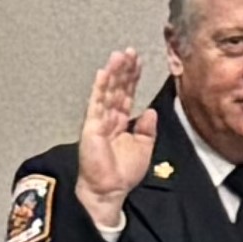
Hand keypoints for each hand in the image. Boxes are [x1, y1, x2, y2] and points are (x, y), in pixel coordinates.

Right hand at [71, 51, 151, 235]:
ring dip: (113, 73)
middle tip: (129, 52)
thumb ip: (147, 129)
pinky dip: (100, 88)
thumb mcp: (144, 148)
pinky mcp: (91, 126)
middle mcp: (109, 119)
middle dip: (124, 70)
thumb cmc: (122, 174)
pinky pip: (96, 103)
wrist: (109, 190)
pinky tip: (104, 73)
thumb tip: (150, 112)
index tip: (137, 62)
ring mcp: (99, 121)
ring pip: (107, 91)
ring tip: (119, 56)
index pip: (127, 94)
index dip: (132, 78)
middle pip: (117, 88)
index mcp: (121, 123)